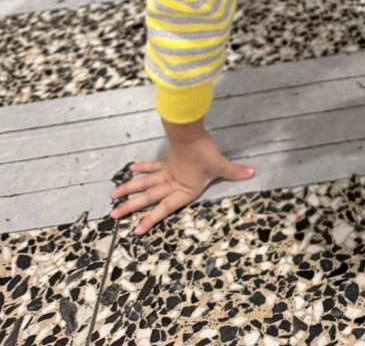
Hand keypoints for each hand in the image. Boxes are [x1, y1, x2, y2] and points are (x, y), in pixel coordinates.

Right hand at [109, 131, 254, 234]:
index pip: (164, 209)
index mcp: (182, 190)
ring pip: (143, 182)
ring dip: (128, 189)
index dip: (151, 220)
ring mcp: (166, 171)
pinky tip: (131, 168)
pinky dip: (141, 167)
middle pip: (147, 197)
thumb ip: (234, 171)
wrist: (189, 134)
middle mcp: (170, 183)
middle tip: (113, 215)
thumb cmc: (204, 152)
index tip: (136, 231)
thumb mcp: (220, 165)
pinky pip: (151, 166)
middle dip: (130, 207)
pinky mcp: (166, 160)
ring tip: (112, 195)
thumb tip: (252, 173)